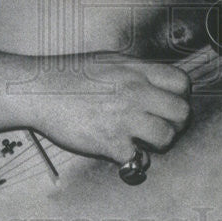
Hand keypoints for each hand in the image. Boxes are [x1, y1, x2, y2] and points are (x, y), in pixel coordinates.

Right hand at [23, 52, 191, 164]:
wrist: (39, 90)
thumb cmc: (69, 74)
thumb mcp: (110, 60)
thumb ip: (136, 70)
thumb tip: (156, 82)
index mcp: (137, 70)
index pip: (182, 83)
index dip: (181, 95)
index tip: (169, 103)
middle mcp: (135, 92)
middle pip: (182, 112)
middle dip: (176, 123)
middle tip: (162, 126)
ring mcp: (123, 117)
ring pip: (166, 137)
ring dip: (158, 143)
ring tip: (144, 141)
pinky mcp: (108, 141)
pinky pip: (137, 159)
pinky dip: (132, 160)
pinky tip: (122, 152)